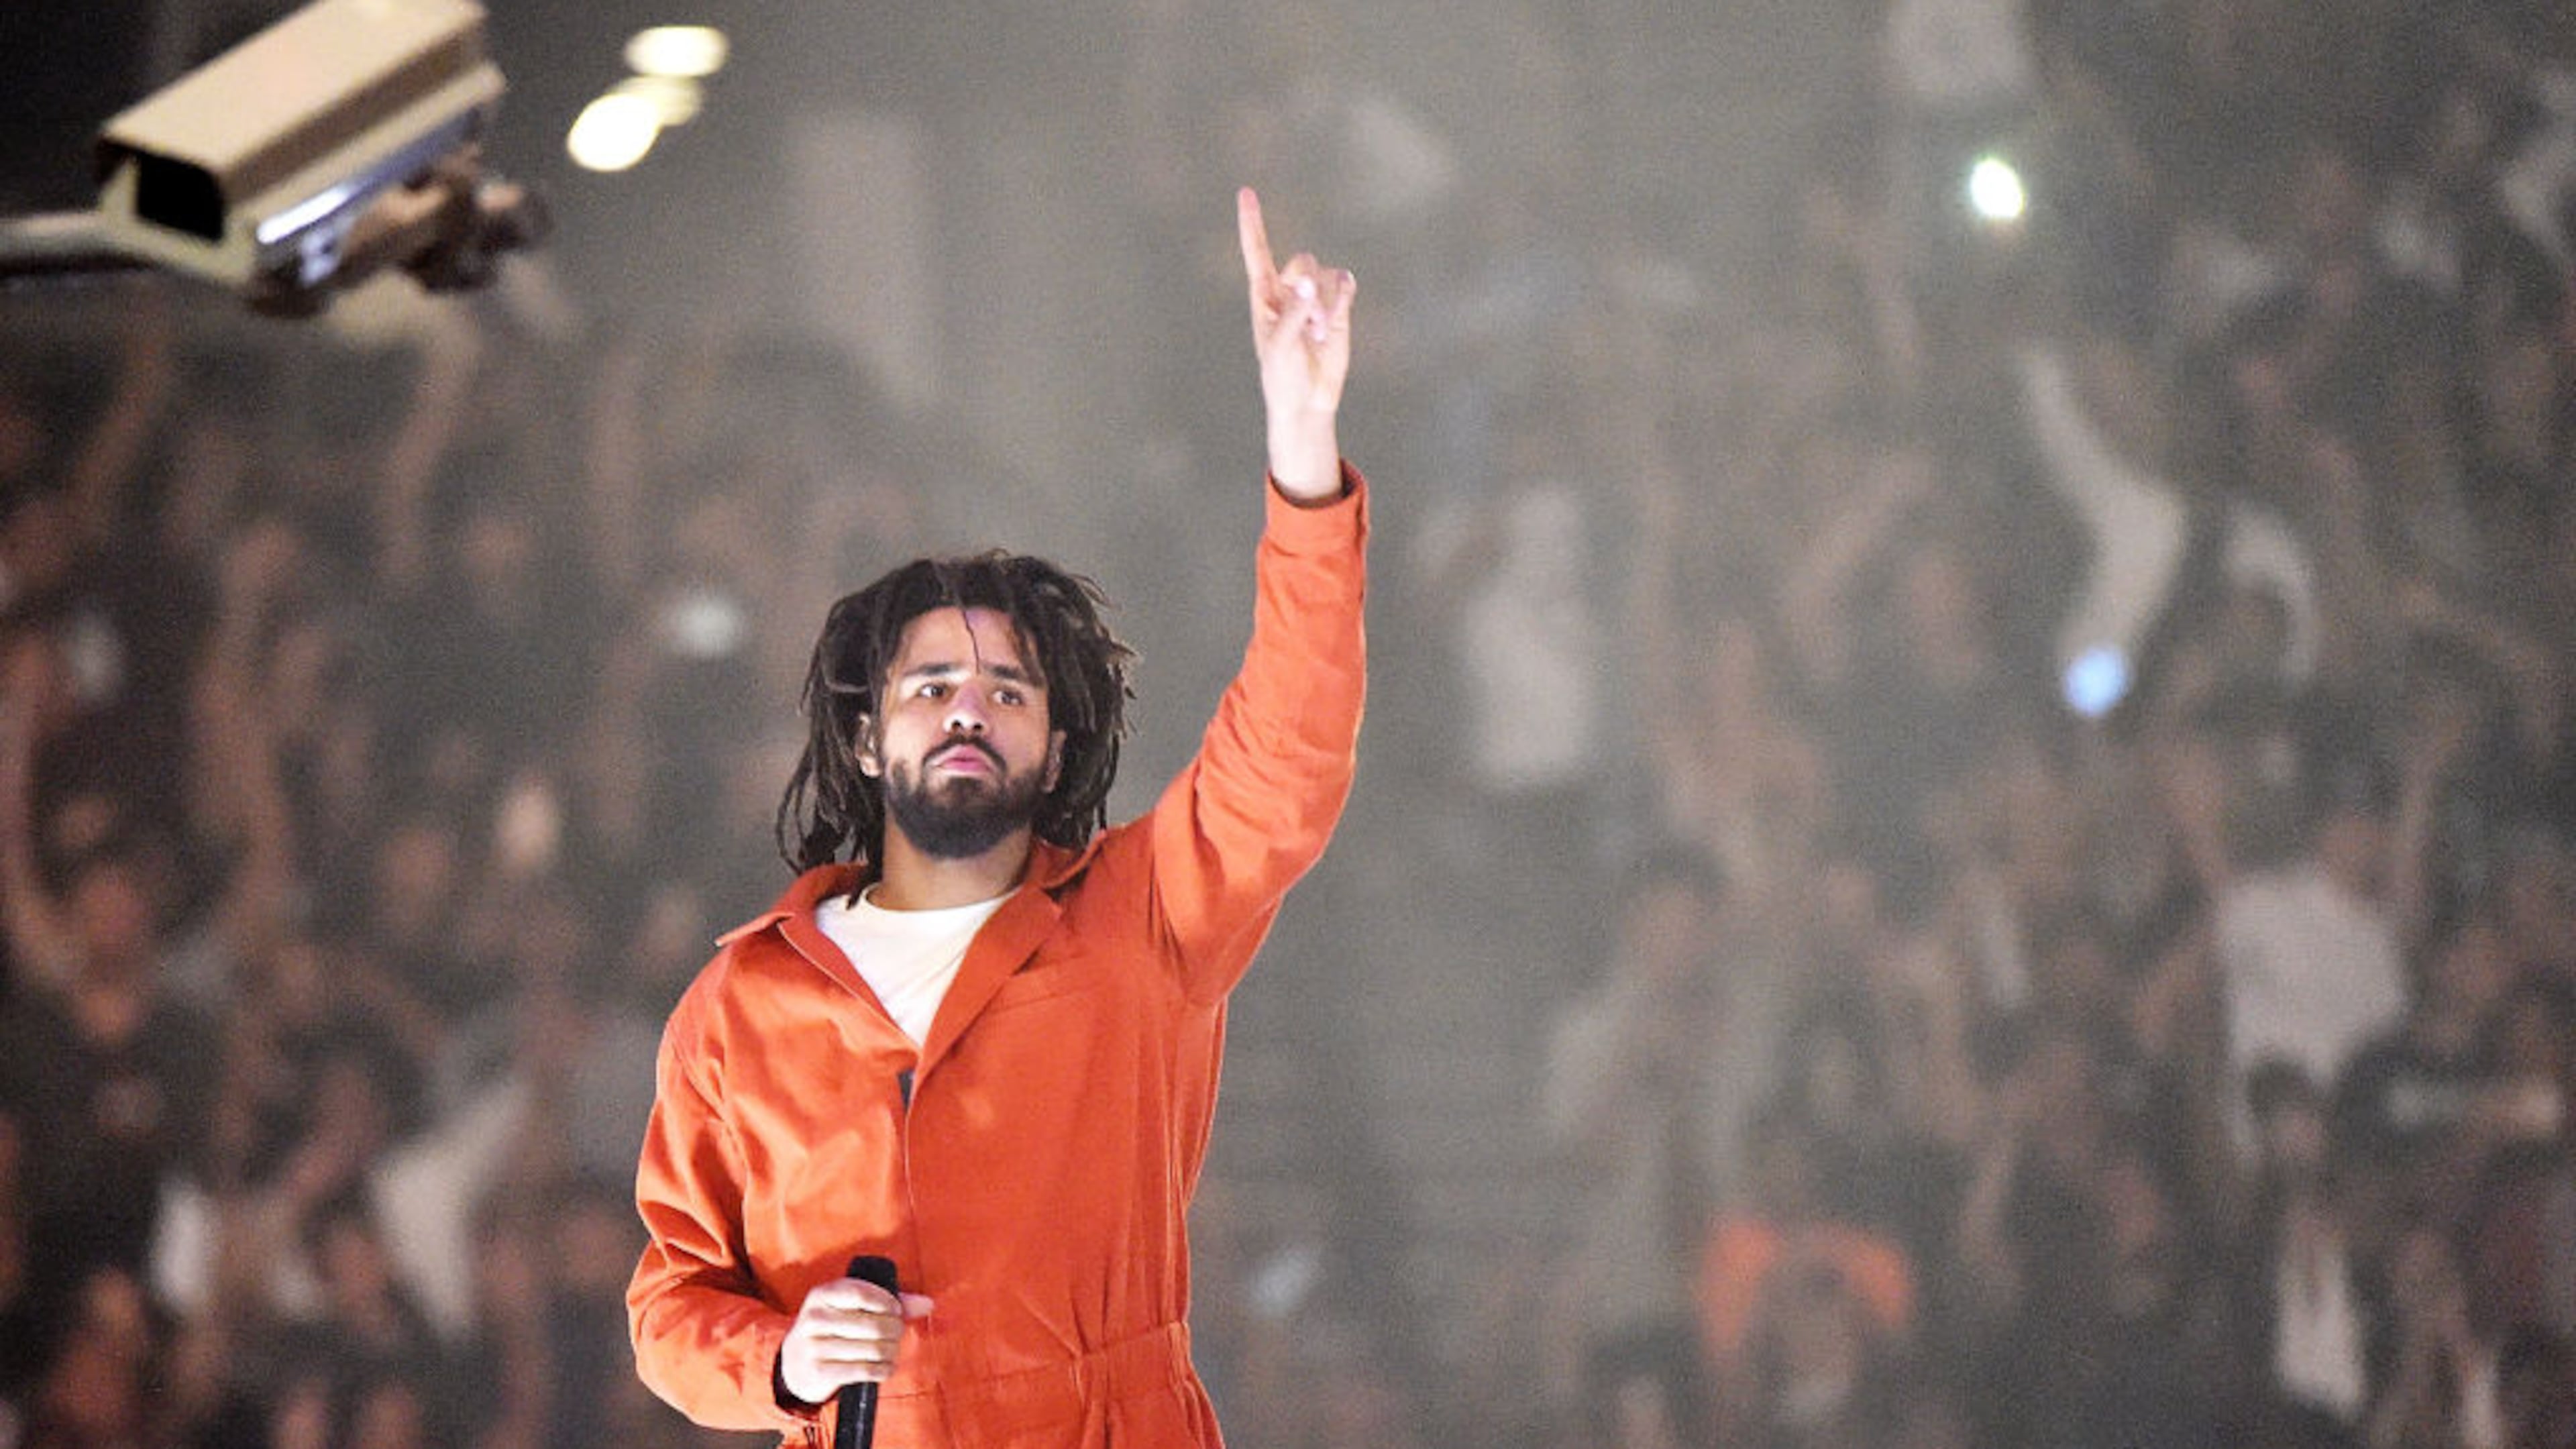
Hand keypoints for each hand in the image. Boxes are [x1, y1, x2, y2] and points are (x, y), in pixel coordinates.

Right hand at [778, 1271, 934, 1405]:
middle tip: (896, 1333)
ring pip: (873, 1349)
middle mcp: (815, 1318)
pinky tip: (884, 1366)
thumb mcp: (849, 1308)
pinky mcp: (820, 1372)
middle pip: (873, 1324)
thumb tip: (927, 1303)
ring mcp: (815, 1346)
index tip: (895, 1311)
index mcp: (822, 1294)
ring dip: (891, 1352)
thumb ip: (888, 1302)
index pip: (861, 1293)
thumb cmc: (831, 1329)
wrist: (793, 1364)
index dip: (887, 1302)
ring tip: (891, 1351)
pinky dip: (882, 1370)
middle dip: (894, 1330)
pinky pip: (865, 1371)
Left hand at [1236, 188, 1353, 500]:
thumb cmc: (1282, 376)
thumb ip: (1293, 313)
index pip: (1257, 251)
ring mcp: (1315, 299)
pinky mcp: (1339, 310)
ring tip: (1319, 334)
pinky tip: (1337, 312)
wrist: (1307, 402)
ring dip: (1326, 303)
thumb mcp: (1280, 347)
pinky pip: (1344, 284)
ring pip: (1326, 275)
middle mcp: (1289, 291)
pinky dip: (1343, 294)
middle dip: (1309, 289)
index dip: (1252, 222)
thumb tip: (1309, 281)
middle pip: (1302, 261)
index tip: (1246, 192)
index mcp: (1263, 296)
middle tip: (1310, 325)